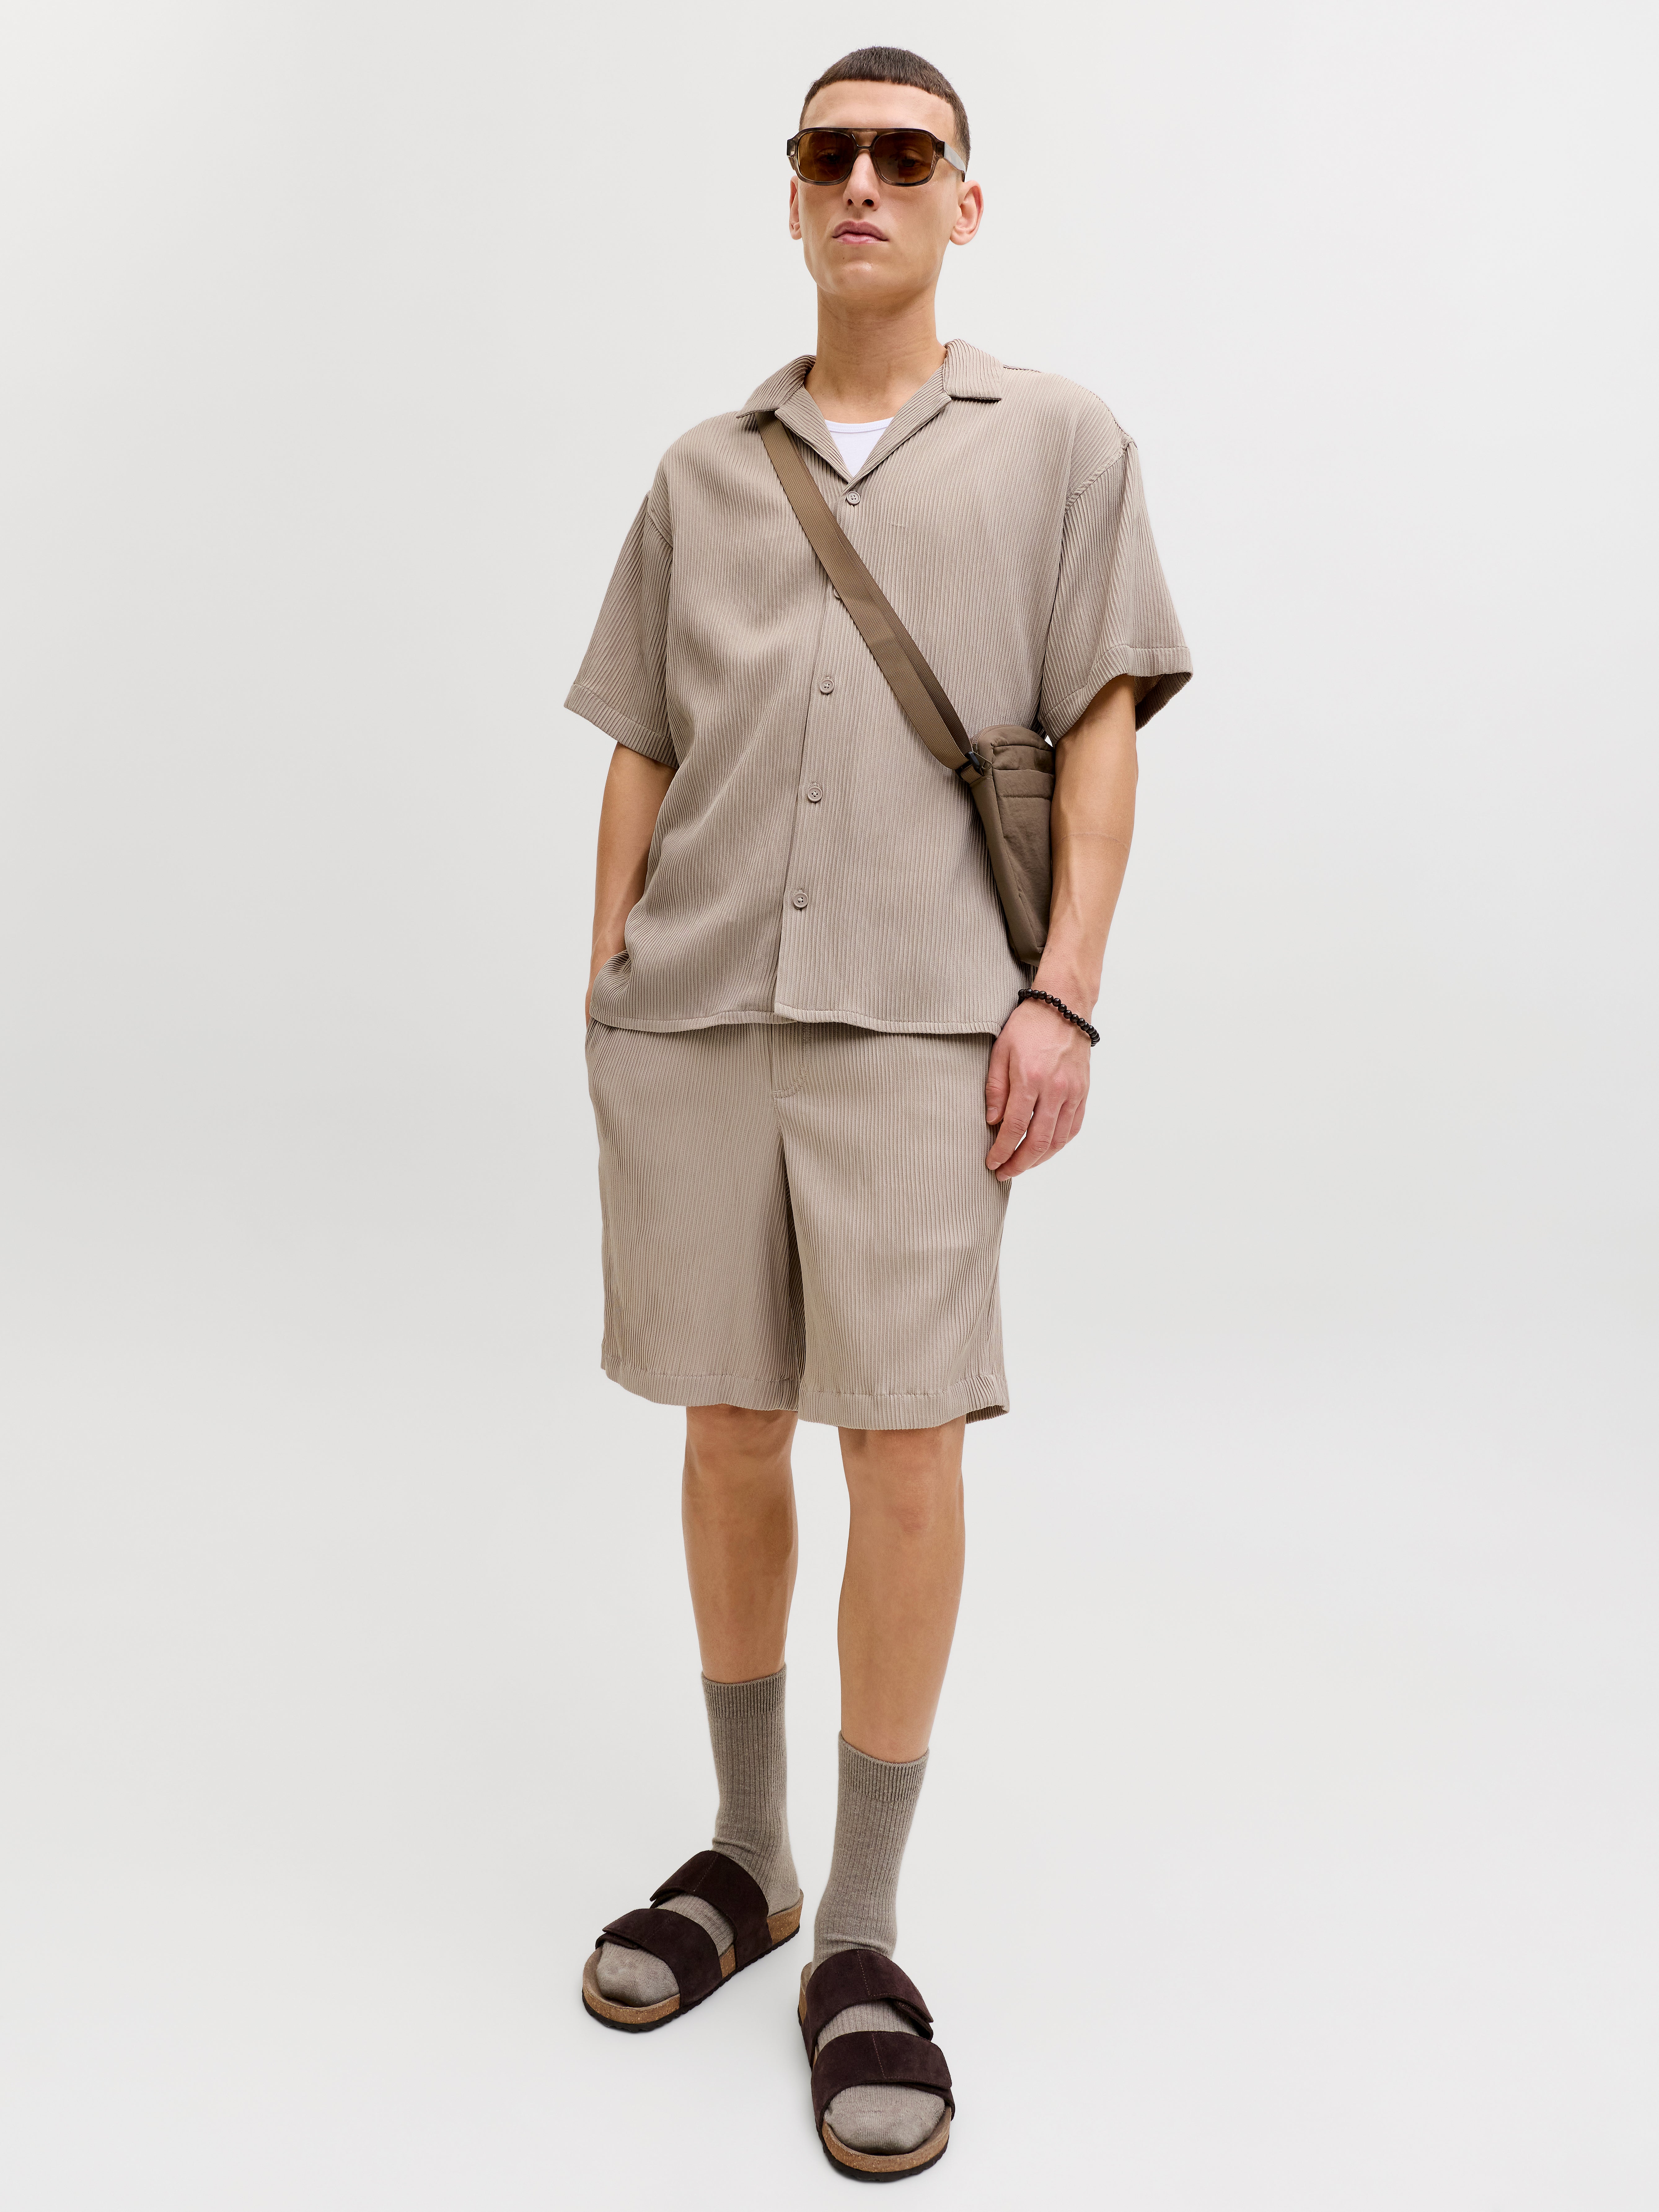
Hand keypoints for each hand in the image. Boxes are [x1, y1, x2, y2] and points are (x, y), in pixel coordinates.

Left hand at [984, 997, 1091, 1180]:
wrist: (1064, 1006)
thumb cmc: (1028, 1026)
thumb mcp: (1001, 1051)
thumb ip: (996, 1088)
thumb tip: (993, 1122)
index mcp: (1030, 1078)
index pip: (1014, 1127)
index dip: (1002, 1150)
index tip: (992, 1162)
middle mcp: (1055, 1089)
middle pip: (1038, 1141)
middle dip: (1019, 1163)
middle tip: (1004, 1173)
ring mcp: (1073, 1092)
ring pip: (1058, 1139)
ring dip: (1039, 1159)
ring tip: (1022, 1165)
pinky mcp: (1083, 1092)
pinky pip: (1073, 1127)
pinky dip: (1059, 1144)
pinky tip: (1045, 1150)